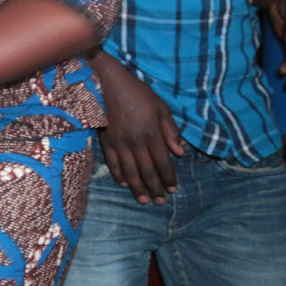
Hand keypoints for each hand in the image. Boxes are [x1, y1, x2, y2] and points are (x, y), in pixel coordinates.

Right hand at [91, 52, 183, 204]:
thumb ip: (170, 130)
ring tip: (145, 200)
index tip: (173, 189)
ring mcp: (119, 143)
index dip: (169, 177)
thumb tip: (179, 153)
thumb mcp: (161, 107)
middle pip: (147, 171)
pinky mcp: (106, 142)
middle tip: (160, 202)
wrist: (106, 84)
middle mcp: (136, 142)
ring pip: (130, 171)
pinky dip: (119, 175)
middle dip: (155, 188)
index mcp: (151, 134)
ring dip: (138, 188)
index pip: (163, 162)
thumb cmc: (137, 93)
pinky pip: (113, 163)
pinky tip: (125, 184)